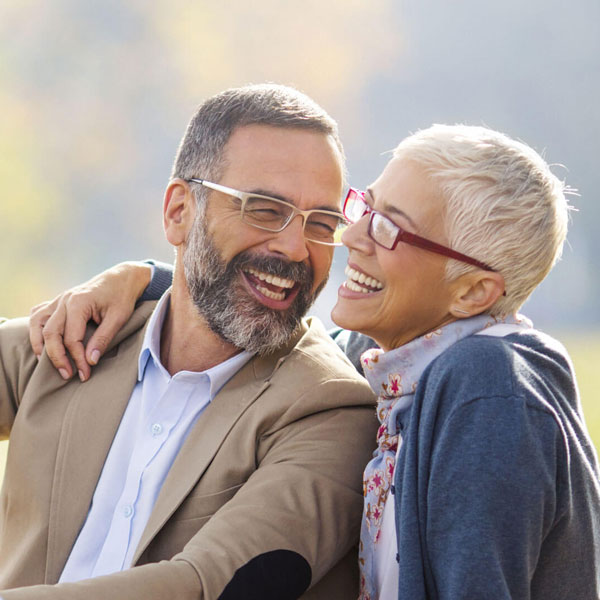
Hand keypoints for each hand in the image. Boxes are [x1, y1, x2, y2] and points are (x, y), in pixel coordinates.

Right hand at [29, 262, 151, 380]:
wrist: (122, 278)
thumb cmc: (122, 296)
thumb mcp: (119, 318)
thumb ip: (103, 338)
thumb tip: (90, 361)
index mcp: (79, 303)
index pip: (71, 338)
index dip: (77, 358)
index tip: (85, 373)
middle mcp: (64, 300)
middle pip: (50, 333)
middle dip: (57, 357)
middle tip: (68, 375)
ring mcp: (58, 300)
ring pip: (37, 324)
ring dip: (40, 345)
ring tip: (46, 364)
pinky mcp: (58, 301)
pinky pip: (38, 315)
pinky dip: (36, 329)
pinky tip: (42, 342)